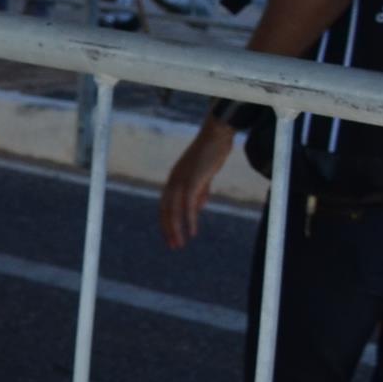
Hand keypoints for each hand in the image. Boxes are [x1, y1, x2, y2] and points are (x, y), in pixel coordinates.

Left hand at [160, 117, 235, 249]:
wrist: (217, 135)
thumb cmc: (212, 153)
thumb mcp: (203, 175)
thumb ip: (200, 192)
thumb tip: (196, 209)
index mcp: (174, 180)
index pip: (165, 205)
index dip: (167, 221)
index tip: (171, 236)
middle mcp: (173, 181)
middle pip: (165, 210)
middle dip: (168, 229)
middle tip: (173, 246)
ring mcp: (181, 180)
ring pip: (174, 210)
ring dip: (176, 229)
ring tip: (179, 243)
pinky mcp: (192, 180)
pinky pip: (188, 205)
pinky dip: (189, 220)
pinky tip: (192, 231)